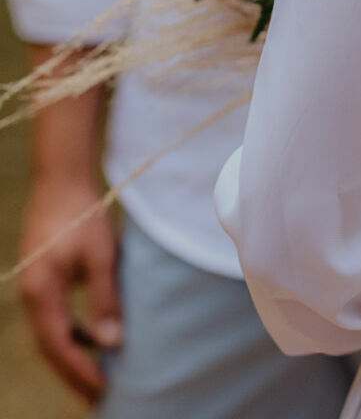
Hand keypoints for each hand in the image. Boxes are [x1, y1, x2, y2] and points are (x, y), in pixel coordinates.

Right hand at [19, 178, 122, 403]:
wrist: (62, 179)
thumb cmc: (84, 215)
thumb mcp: (101, 257)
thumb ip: (105, 300)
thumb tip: (113, 343)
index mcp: (42, 294)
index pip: (60, 346)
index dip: (81, 371)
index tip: (103, 390)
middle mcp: (31, 295)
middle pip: (50, 347)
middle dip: (73, 373)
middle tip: (97, 399)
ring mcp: (33, 286)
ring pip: (50, 333)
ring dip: (72, 355)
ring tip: (96, 376)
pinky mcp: (41, 277)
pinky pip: (53, 316)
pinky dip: (70, 333)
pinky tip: (91, 338)